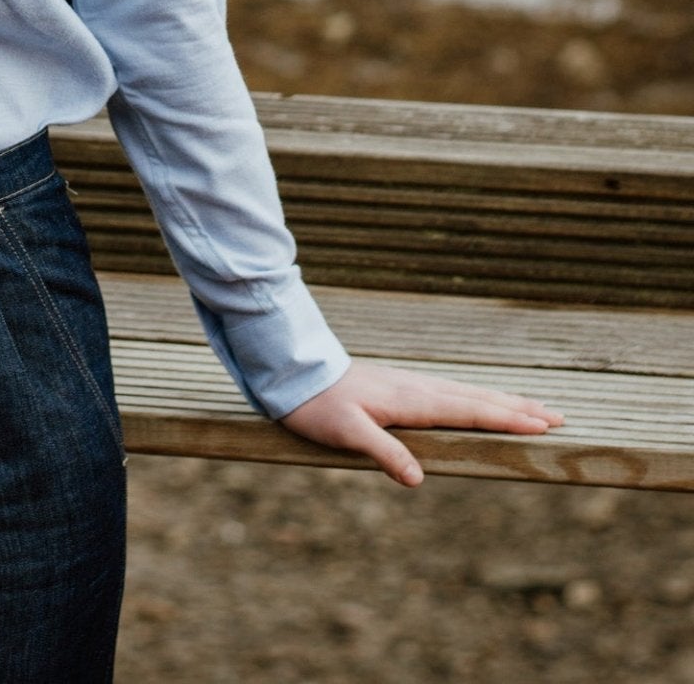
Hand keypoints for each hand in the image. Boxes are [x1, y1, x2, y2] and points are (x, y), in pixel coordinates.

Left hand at [280, 359, 564, 487]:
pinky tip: (481, 403)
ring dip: (503, 401)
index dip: (506, 419)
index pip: (469, 411)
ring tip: (534, 409)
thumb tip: (418, 481)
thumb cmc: (319, 406)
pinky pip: (452, 393)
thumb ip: (383, 453)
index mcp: (413, 401)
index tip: (543, 424)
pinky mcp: (402, 389)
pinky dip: (478, 398)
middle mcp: (419, 389)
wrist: (294, 373)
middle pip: (479, 399)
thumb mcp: (346, 433)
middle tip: (558, 416)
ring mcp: (412, 386)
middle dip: (519, 408)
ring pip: (468, 394)